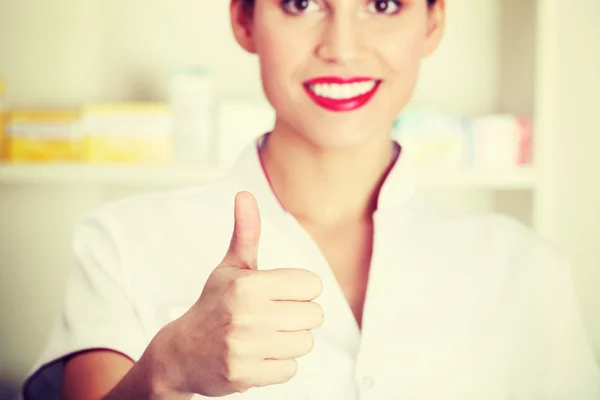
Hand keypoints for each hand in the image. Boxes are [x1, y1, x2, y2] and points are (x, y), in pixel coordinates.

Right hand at [147, 191, 323, 397]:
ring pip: (304, 343)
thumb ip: (245, 233)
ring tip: (265, 336)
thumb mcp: (230, 267)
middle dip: (298, 316)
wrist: (181, 352)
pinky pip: (289, 369)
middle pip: (314, 316)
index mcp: (248, 284)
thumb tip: (245, 194)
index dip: (300, 290)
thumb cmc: (214, 304)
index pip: (312, 285)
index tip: (281, 293)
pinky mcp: (244, 375)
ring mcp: (244, 348)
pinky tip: (257, 356)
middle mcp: (246, 315)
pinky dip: (278, 365)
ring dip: (289, 341)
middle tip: (273, 316)